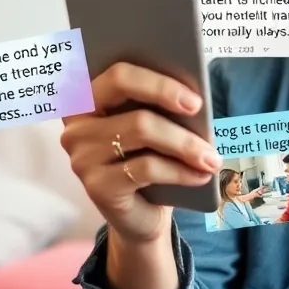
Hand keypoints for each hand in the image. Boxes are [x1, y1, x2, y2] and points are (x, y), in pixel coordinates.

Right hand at [60, 62, 221, 244]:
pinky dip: (180, 171)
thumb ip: (160, 104)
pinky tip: (201, 175)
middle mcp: (77, 125)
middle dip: (166, 94)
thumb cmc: (150, 160)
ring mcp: (82, 156)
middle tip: (201, 111)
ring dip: (184, 143)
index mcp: (88, 99)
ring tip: (212, 156)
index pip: (118, 74)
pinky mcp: (96, 186)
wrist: (142, 214)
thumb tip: (189, 90)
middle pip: (123, 91)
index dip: (157, 80)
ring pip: (141, 129)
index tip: (192, 94)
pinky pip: (146, 168)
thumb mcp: (155, 127)